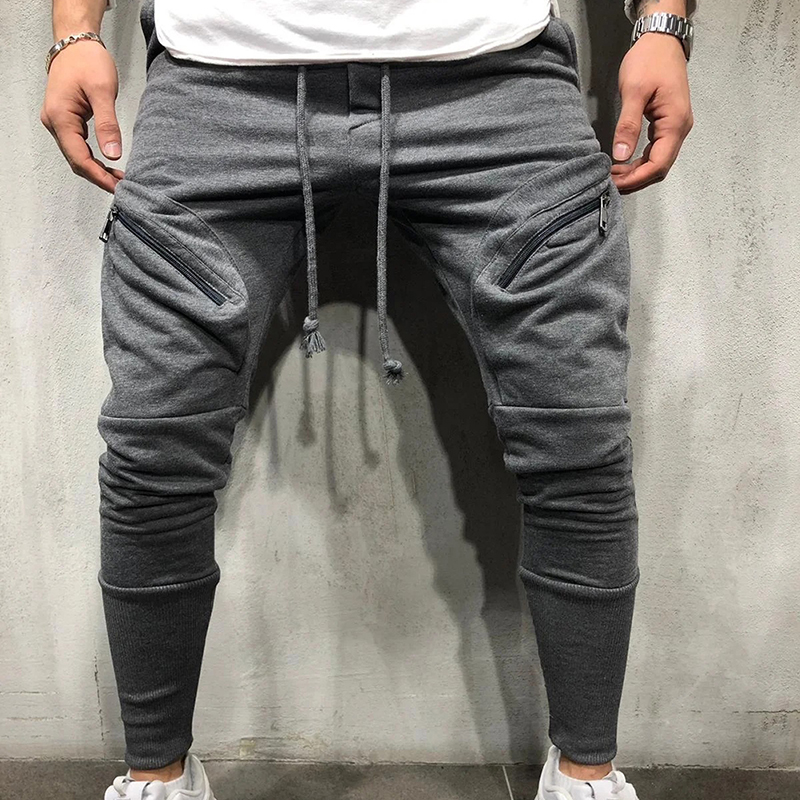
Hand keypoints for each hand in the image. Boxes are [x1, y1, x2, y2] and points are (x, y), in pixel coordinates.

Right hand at [40, 40, 124, 193]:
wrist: (75, 42)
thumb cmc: (87, 61)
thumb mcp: (102, 92)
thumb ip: (108, 125)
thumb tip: (113, 154)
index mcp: (60, 117)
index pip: (78, 158)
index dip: (99, 177)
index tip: (117, 188)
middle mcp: (54, 122)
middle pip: (75, 161)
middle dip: (98, 177)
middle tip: (122, 188)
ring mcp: (58, 121)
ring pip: (76, 155)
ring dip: (96, 170)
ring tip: (119, 179)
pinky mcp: (65, 120)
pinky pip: (77, 146)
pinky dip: (93, 159)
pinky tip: (109, 164)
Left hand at [611, 31, 693, 193]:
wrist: (661, 40)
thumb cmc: (650, 60)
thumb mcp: (634, 91)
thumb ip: (628, 124)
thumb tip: (621, 155)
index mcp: (675, 122)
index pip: (659, 164)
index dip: (637, 178)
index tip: (616, 183)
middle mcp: (680, 128)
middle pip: (660, 167)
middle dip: (636, 178)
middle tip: (611, 182)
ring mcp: (675, 126)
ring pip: (658, 160)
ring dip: (637, 171)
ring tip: (614, 174)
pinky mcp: (667, 123)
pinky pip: (656, 150)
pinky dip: (640, 160)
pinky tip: (624, 162)